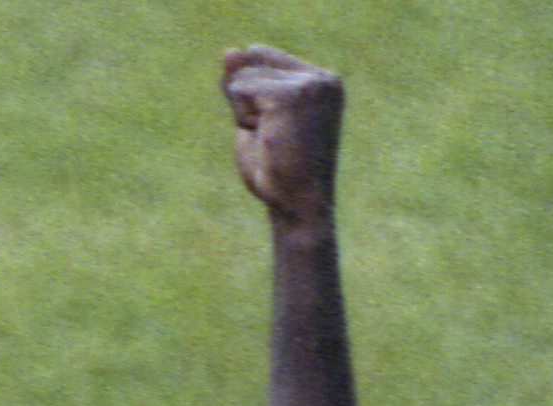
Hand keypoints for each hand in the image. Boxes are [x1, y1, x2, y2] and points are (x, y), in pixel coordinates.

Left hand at [220, 45, 341, 228]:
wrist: (298, 206)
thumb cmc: (277, 172)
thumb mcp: (254, 121)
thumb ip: (241, 85)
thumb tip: (230, 51)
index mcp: (322, 81)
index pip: (262, 56)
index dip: (250, 94)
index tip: (273, 128)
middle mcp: (322, 77)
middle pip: (252, 63)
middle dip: (245, 102)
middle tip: (272, 137)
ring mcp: (310, 83)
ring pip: (244, 77)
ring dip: (244, 112)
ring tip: (272, 139)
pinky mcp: (292, 95)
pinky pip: (242, 89)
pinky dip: (243, 116)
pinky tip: (267, 136)